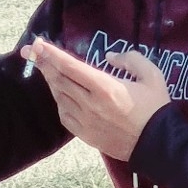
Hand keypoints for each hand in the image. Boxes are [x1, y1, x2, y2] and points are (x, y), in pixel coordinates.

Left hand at [24, 41, 170, 161]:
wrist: (156, 144)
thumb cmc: (155, 108)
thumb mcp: (152, 76)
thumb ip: (131, 59)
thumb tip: (108, 57)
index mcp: (105, 87)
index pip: (70, 67)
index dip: (51, 54)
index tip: (37, 44)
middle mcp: (90, 104)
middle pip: (59, 80)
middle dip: (43, 63)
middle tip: (31, 51)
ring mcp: (84, 121)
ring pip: (59, 97)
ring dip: (51, 81)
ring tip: (46, 68)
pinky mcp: (84, 134)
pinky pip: (64, 115)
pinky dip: (59, 101)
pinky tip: (61, 93)